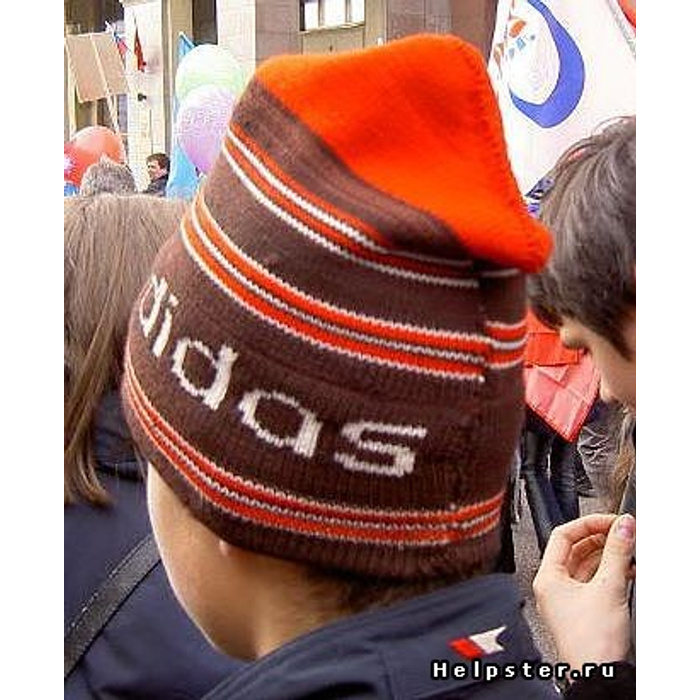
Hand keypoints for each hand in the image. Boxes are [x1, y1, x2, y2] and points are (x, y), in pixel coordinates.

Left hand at [533, 513, 634, 671]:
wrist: (599, 676)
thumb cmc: (591, 641)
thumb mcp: (608, 587)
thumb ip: (616, 552)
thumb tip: (622, 526)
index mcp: (547, 577)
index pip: (562, 535)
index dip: (588, 523)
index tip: (610, 521)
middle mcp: (553, 586)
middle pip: (575, 549)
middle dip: (600, 539)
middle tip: (622, 532)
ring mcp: (567, 599)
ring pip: (587, 565)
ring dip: (609, 556)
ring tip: (628, 549)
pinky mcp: (583, 611)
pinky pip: (595, 582)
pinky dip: (611, 573)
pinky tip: (627, 571)